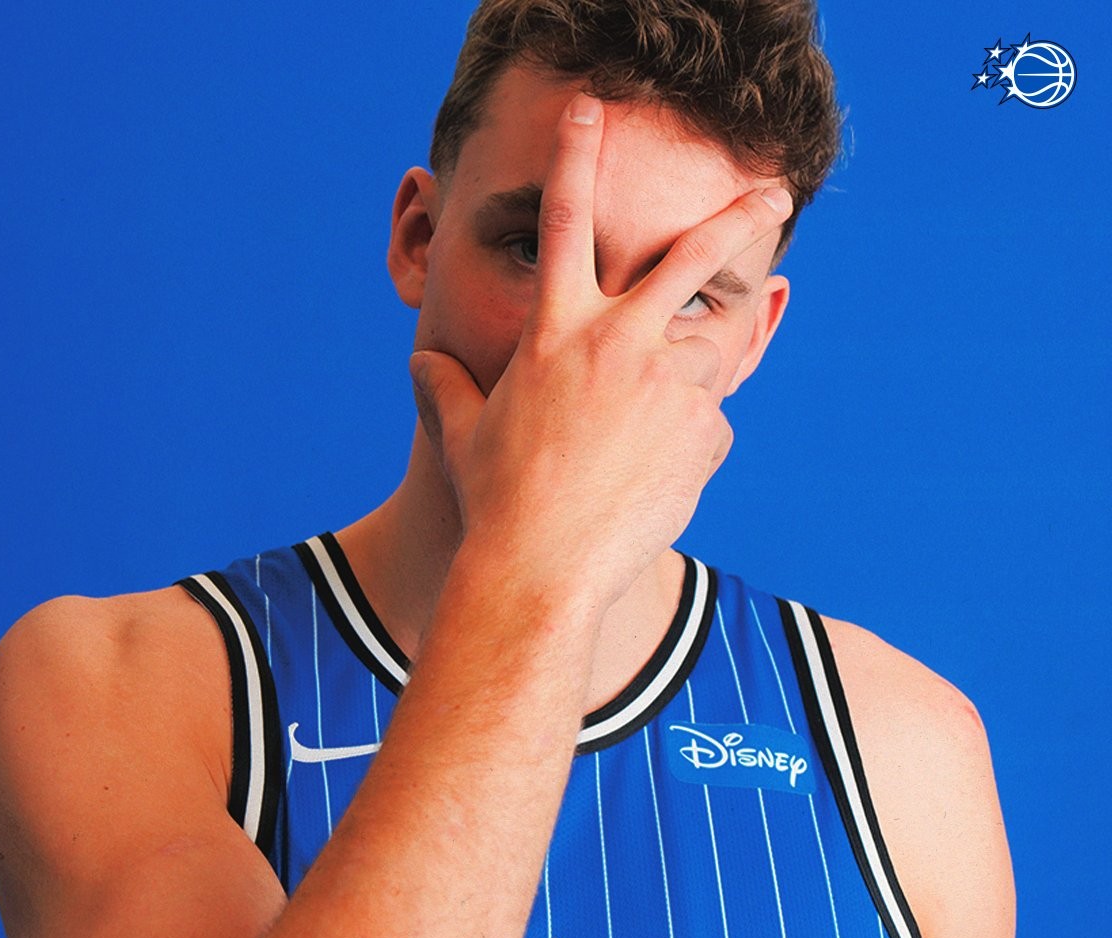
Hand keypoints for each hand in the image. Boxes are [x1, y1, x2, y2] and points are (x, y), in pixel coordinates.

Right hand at [410, 93, 790, 611]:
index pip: (565, 220)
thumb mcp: (460, 436)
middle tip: (775, 190)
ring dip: (712, 355)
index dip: (576, 155)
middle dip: (738, 214)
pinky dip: (687, 445)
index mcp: (557, 330)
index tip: (592, 109)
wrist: (540, 569)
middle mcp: (619, 342)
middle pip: (691, 255)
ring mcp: (668, 384)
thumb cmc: (495, 502)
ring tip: (698, 378)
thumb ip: (443, 386)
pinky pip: (708, 424)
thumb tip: (421, 361)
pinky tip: (652, 481)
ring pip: (715, 347)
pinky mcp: (703, 431)